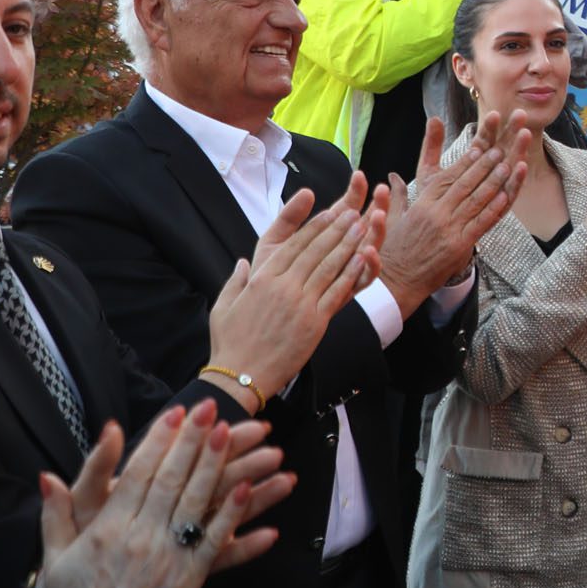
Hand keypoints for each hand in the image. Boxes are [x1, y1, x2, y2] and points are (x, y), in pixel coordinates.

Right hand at [33, 405, 262, 587]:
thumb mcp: (54, 558)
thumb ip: (55, 513)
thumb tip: (47, 476)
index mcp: (107, 529)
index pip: (138, 474)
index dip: (160, 441)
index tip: (177, 414)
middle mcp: (140, 537)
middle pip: (171, 478)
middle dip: (193, 440)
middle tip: (213, 408)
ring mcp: (168, 557)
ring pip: (197, 502)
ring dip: (217, 465)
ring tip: (235, 433)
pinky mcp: (190, 579)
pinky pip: (216, 542)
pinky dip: (233, 515)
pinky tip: (248, 489)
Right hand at [204, 189, 373, 397]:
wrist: (240, 375)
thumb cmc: (230, 343)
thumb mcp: (223, 306)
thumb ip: (235, 281)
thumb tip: (242, 263)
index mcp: (262, 279)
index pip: (293, 245)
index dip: (314, 227)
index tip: (329, 212)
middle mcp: (283, 287)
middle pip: (315, 251)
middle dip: (336, 228)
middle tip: (353, 212)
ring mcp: (300, 304)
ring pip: (329, 267)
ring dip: (348, 244)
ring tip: (362, 226)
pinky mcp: (315, 322)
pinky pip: (337, 292)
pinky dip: (351, 274)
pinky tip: (363, 259)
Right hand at [378, 115, 528, 312]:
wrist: (395, 282)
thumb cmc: (391, 250)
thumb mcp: (391, 218)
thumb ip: (395, 195)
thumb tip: (391, 177)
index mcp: (421, 203)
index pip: (447, 177)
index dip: (464, 162)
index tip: (478, 149)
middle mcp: (436, 212)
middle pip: (465, 184)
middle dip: (484, 165)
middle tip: (499, 150)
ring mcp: (449, 228)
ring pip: (476, 199)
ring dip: (494, 181)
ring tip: (508, 166)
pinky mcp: (459, 245)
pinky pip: (481, 222)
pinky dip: (494, 208)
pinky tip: (505, 195)